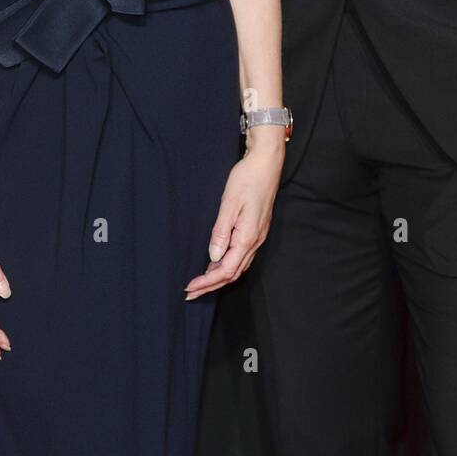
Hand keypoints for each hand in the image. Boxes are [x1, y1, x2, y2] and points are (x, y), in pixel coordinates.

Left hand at [184, 136, 284, 298]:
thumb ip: (221, 232)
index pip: (226, 269)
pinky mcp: (257, 230)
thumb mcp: (230, 203)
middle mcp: (255, 241)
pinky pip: (242, 256)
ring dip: (219, 278)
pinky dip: (228, 265)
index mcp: (247, 237)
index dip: (207, 282)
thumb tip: (213, 257)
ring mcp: (258, 236)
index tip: (190, 287)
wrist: (267, 163)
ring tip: (201, 283)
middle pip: (233, 273)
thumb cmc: (247, 179)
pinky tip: (216, 263)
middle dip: (212, 286)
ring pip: (239, 266)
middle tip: (191, 293)